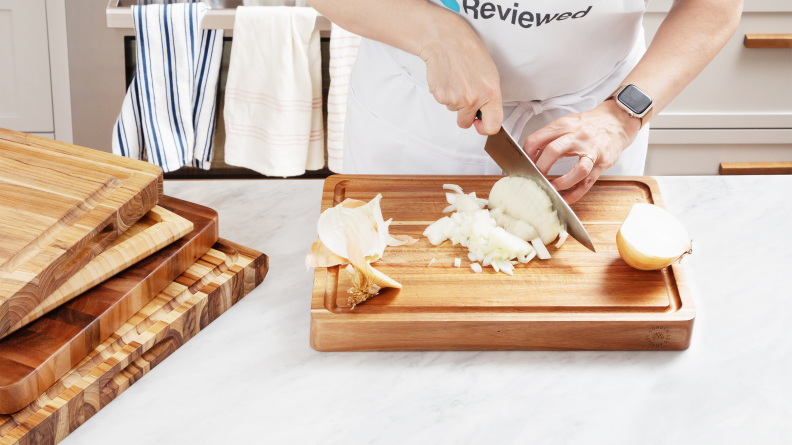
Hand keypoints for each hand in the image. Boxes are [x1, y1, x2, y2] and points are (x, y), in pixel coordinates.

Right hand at [418, 17, 502, 134]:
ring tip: (456, 79)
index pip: (493, 126)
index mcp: (491, 93)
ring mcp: (456, 99)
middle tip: (464, 96)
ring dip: (454, 99)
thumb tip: (486, 114)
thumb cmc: (469, 53)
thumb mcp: (490, 74)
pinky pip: (443, 102)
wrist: (446, 40)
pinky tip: (447, 78)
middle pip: (466, 123)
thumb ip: (490, 97)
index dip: (485, 128)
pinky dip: (444, 93)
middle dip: (465, 115)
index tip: (481, 123)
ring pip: (453, 110)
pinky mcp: (440, 95)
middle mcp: (474, 98)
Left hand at [522, 100, 641, 203]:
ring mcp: (592, 150)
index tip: (523, 165)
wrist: (618, 120)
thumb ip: (550, 137)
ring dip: (560, 183)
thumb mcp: (567, 123)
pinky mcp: (602, 163)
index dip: (526, 155)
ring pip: (577, 170)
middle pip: (553, 151)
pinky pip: (587, 182)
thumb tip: (531, 155)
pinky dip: (574, 193)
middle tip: (534, 178)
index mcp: (564, 125)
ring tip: (551, 189)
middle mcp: (577, 136)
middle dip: (540, 168)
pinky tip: (565, 199)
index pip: (537, 139)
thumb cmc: (590, 124)